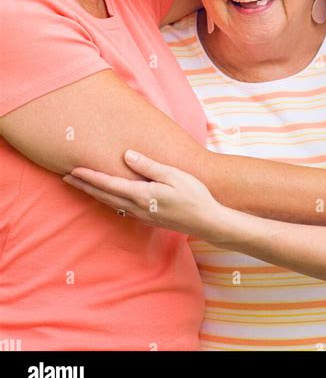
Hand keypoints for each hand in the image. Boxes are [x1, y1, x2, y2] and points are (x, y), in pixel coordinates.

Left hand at [63, 149, 224, 238]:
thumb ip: (148, 166)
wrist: (207, 221)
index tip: (73, 170)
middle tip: (65, 177)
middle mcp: (137, 208)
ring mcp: (141, 215)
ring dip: (93, 193)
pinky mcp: (146, 218)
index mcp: (142, 195)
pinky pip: (119, 207)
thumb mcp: (173, 175)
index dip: (90, 177)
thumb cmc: (194, 195)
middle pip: (104, 196)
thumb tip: (126, 155)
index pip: (109, 184)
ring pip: (110, 203)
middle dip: (84, 186)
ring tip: (80, 185)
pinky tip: (106, 195)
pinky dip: (106, 199)